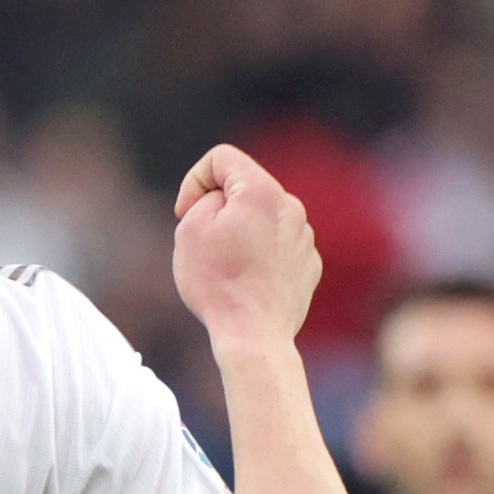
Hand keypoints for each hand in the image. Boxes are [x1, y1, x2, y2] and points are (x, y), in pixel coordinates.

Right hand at [172, 145, 320, 346]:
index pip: (221, 158)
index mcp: (261, 191)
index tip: (185, 213)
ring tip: (225, 266)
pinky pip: (278, 245)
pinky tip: (246, 281)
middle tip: (202, 242)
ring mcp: (304, 236)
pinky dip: (260, 255)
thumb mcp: (189, 230)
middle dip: (219, 207)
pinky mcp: (309, 263)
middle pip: (244, 188)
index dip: (194, 181)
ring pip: (262, 218)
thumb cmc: (217, 284)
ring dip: (240, 232)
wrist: (254, 334)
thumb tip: (223, 202)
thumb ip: (205, 199)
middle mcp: (290, 207)